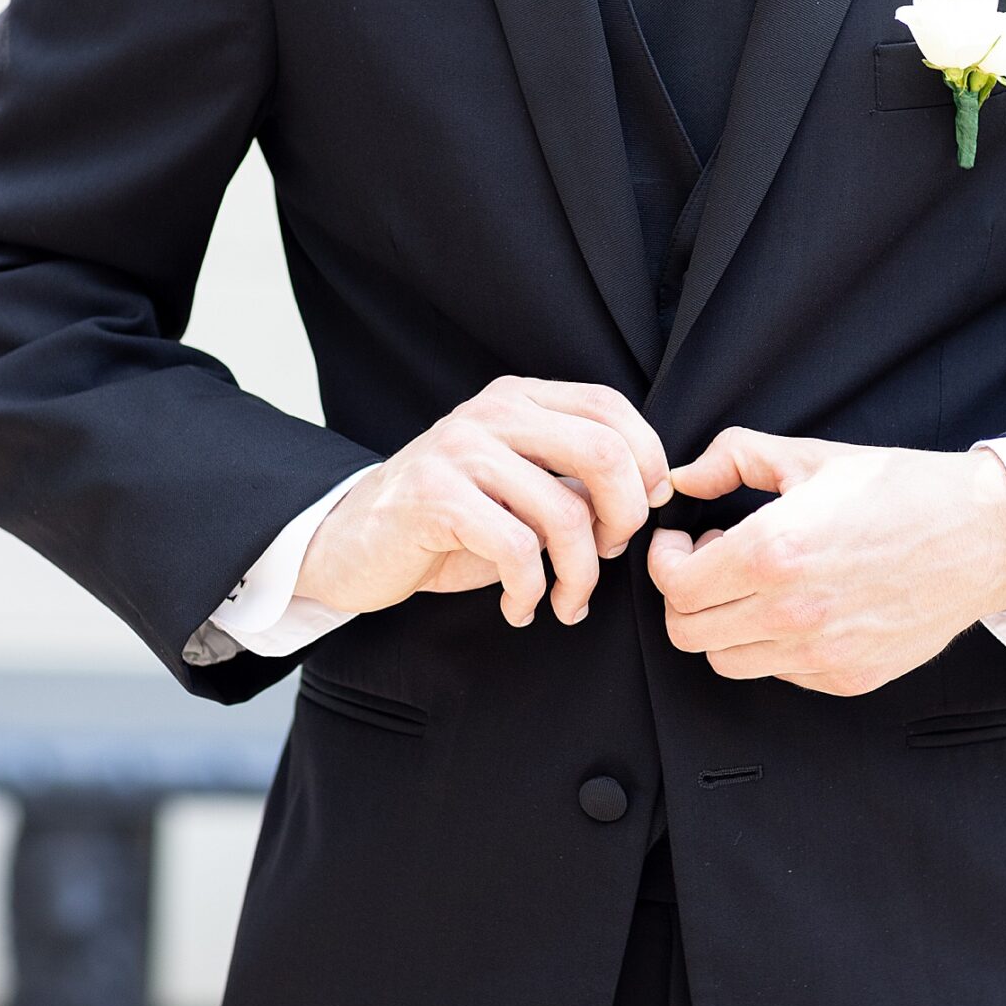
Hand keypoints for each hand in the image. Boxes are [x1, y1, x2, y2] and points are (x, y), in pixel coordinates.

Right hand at [297, 377, 673, 628]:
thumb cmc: (449, 522)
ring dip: (579, 576)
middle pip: (604, 454)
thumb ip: (575, 478)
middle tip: (606, 556)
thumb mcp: (519, 488)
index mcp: (520, 398)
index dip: (647, 463)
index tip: (643, 513)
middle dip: (626, 520)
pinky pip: (518, 551)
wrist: (352, 544)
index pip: (611, 409)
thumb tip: (654, 490)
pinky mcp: (434, 497)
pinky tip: (520, 607)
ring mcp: (460, 449)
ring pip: (566, 515)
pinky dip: (531, 593)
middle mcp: (492, 411)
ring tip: (564, 600)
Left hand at [646, 429, 1005, 694]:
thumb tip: (685, 477)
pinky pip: (779, 672)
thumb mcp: (812, 456)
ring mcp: (821, 652)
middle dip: (684, 596)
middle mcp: (792, 611)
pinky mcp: (848, 677)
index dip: (664, 562)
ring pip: (726, 661)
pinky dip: (772, 645)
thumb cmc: (904, 491)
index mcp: (775, 551)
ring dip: (723, 625)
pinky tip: (795, 608)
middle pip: (688, 632)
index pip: (676, 585)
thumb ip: (734, 458)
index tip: (680, 545)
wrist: (984, 534)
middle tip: (708, 566)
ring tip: (751, 587)